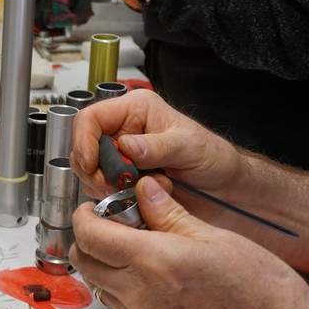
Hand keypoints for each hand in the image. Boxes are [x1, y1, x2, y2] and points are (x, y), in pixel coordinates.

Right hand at [70, 89, 242, 199]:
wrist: (225, 187)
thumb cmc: (213, 158)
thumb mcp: (190, 147)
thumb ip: (158, 146)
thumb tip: (127, 146)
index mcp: (135, 110)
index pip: (90, 118)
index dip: (83, 141)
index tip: (91, 164)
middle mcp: (123, 130)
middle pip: (83, 146)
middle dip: (94, 170)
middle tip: (114, 185)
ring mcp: (120, 156)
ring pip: (89, 170)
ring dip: (107, 186)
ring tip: (136, 191)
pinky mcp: (121, 178)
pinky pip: (102, 188)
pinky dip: (114, 197)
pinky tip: (137, 198)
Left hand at [71, 177, 308, 308]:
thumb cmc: (265, 292)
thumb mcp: (216, 236)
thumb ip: (169, 213)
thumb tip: (143, 189)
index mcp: (154, 262)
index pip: (90, 234)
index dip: (85, 215)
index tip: (94, 206)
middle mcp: (140, 296)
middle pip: (85, 261)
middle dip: (89, 237)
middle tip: (111, 223)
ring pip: (100, 285)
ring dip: (105, 264)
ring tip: (136, 249)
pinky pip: (120, 307)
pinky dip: (122, 288)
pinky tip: (151, 277)